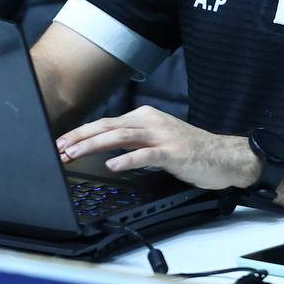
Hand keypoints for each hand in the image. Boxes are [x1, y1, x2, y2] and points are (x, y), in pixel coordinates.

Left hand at [55, 105, 261, 190]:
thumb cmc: (190, 151)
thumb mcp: (157, 140)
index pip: (106, 123)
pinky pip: (146, 155)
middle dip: (80, 137)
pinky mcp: (173, 152)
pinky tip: (112, 165)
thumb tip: (105, 149)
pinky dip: (127, 159)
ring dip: (94, 145)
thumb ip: (134, 142)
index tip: (62, 142)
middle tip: (59, 148)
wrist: (224, 156)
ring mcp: (162, 135)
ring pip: (121, 137)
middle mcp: (151, 122)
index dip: (82, 133)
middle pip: (108, 126)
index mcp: (145, 117)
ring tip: (75, 154)